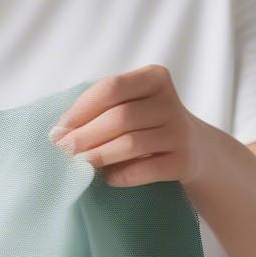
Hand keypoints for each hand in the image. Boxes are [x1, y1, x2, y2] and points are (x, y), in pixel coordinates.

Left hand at [48, 64, 210, 188]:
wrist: (196, 149)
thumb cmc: (147, 124)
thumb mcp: (131, 105)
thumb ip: (100, 110)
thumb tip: (59, 134)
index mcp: (154, 78)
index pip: (111, 88)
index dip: (80, 109)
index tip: (58, 130)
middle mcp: (170, 102)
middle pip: (120, 117)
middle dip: (85, 136)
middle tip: (63, 152)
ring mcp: (180, 132)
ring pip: (132, 143)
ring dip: (100, 156)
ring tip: (79, 165)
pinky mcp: (185, 161)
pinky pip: (148, 169)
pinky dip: (123, 175)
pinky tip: (108, 178)